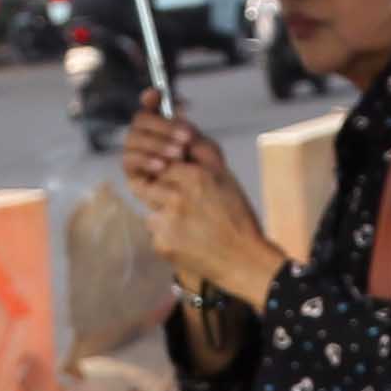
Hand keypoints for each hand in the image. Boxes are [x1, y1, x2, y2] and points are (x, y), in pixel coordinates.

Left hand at [124, 113, 283, 300]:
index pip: (160, 162)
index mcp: (193, 176)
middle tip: (179, 201)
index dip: (164, 170)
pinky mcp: (161, 243)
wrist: (244, 261)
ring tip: (188, 221)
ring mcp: (166, 222)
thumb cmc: (237, 217)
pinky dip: (166, 233)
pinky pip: (154, 232)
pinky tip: (187, 238)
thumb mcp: (224, 176)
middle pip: (146, 183)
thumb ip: (201, 150)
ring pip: (148, 207)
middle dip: (158, 190)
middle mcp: (176, 197)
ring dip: (161, 211)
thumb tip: (181, 129)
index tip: (173, 178)